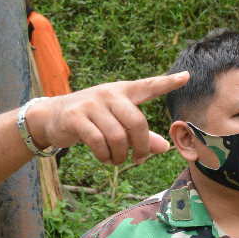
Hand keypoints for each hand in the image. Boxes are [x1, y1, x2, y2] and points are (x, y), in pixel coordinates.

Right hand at [26, 72, 188, 164]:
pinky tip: (104, 158)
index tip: (186, 77)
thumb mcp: (116, 124)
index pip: (148, 86)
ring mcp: (92, 104)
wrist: (52, 116)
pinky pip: (98, 142)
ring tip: (116, 160)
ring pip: (117, 137)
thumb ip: (141, 135)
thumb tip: (165, 148)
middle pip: (137, 122)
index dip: (167, 82)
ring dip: (120, 156)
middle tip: (139, 159)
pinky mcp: (77, 117)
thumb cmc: (92, 120)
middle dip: (141, 147)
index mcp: (123, 92)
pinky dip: (104, 156)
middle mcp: (109, 94)